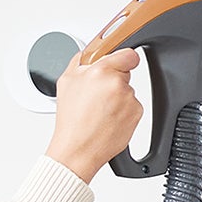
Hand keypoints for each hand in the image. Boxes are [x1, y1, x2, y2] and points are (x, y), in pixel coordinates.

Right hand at [46, 47, 143, 181]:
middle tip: (97, 95)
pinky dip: (123, 112)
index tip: (121, 62)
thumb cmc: (71, 119)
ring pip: (127, 91)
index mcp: (101, 71)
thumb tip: (89, 52)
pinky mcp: (136, 113)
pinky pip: (132, 106)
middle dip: (113, 80)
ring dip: (118, 98)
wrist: (78, 148)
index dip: (123, 59)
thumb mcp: (66, 81)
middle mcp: (117, 84)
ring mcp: (129, 99)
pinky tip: (108, 119)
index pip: (128, 54)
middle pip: (124, 74)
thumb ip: (80, 61)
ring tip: (100, 111)